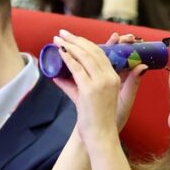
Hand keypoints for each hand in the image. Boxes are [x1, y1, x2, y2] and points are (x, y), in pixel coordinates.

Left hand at [49, 30, 146, 147]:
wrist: (100, 136)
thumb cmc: (96, 119)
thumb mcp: (86, 98)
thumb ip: (73, 85)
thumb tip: (55, 76)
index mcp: (114, 78)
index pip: (101, 53)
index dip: (86, 43)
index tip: (72, 37)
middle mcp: (109, 78)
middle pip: (93, 51)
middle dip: (76, 39)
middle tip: (63, 32)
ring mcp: (100, 83)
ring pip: (85, 57)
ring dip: (70, 45)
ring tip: (58, 38)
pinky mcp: (89, 90)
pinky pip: (77, 69)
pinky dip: (68, 58)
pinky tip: (60, 51)